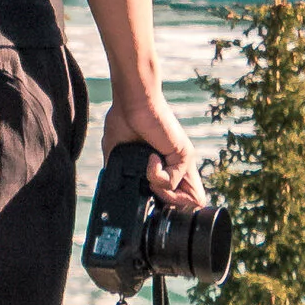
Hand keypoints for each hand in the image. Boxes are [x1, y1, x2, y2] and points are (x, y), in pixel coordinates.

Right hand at [102, 87, 202, 207]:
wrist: (131, 100)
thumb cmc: (124, 118)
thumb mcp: (119, 152)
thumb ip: (120, 172)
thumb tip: (113, 193)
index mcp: (166, 165)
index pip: (178, 197)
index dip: (165, 203)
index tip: (148, 197)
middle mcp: (179, 166)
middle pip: (192, 203)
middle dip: (169, 204)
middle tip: (151, 189)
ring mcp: (184, 162)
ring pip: (189, 199)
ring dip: (163, 195)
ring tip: (149, 177)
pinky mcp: (184, 155)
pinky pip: (171, 182)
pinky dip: (155, 175)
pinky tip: (150, 157)